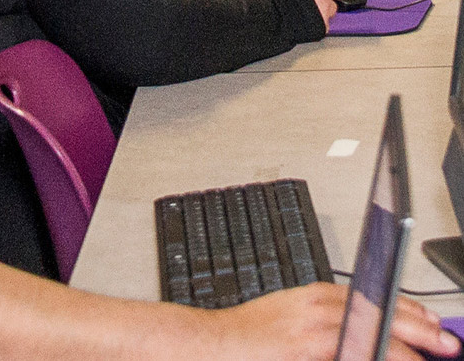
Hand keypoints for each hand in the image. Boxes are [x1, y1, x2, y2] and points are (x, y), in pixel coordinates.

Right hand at [212, 285, 460, 360]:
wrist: (211, 345)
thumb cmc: (248, 339)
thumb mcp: (291, 318)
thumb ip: (326, 324)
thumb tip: (360, 338)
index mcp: (318, 297)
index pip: (375, 298)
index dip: (408, 310)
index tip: (431, 322)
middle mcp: (320, 308)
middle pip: (382, 313)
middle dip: (420, 329)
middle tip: (446, 342)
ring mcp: (315, 331)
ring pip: (375, 336)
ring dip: (407, 351)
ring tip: (431, 357)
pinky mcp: (307, 350)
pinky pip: (353, 354)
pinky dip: (377, 359)